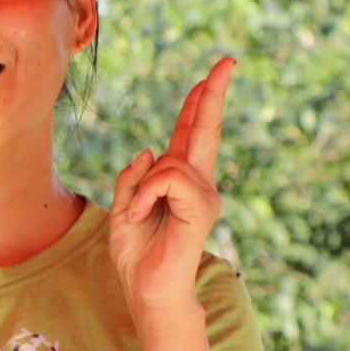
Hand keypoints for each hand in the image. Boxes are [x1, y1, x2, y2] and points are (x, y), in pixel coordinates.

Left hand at [109, 57, 230, 318]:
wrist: (146, 289)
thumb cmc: (136, 254)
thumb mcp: (121, 210)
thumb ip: (131, 179)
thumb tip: (149, 150)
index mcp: (178, 181)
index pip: (191, 135)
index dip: (199, 105)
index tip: (212, 75)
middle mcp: (197, 184)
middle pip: (205, 130)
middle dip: (213, 95)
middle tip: (227, 62)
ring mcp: (204, 196)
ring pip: (170, 161)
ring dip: (143, 187)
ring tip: (139, 214)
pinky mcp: (202, 208)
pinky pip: (169, 179)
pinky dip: (147, 195)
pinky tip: (143, 215)